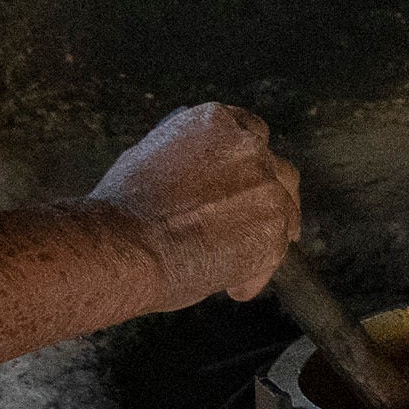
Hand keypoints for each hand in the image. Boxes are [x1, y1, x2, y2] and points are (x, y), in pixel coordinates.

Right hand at [97, 103, 298, 307]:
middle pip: (277, 170)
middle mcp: (248, 147)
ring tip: (244, 257)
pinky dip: (255, 272)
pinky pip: (274, 253)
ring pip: (285, 211)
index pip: (250, 133)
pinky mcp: (273, 232)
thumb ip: (183, 159)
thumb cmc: (123, 210)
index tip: (245, 180)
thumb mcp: (148, 158)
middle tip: (257, 219)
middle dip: (268, 195)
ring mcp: (266, 189)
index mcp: (216, 122)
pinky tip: (233, 286)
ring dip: (268, 232)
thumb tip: (192, 173)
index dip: (247, 163)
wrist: (125, 246)